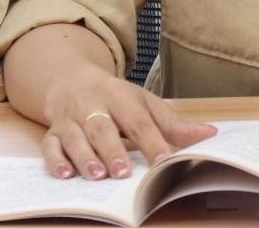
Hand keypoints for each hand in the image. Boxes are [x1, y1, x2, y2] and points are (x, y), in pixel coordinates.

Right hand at [40, 77, 215, 179]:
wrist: (73, 82)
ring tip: (98, 176)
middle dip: (113, 150)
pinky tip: (65, 175)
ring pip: (75, 137)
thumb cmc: (117, 99)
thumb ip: (173, 123)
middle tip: (124, 172)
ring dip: (85, 157)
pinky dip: (55, 161)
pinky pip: (50, 146)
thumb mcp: (145, 104)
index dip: (152, 140)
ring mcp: (69, 118)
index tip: (163, 159)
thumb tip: (209, 134)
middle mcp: (92, 104)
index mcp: (120, 95)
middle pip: (103, 127)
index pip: (138, 120)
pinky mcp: (52, 132)